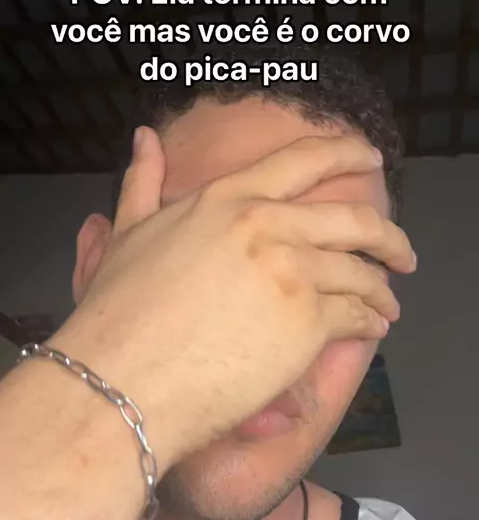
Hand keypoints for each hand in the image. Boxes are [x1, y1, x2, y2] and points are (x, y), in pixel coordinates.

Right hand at [58, 128, 415, 465]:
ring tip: (387, 303)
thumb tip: (144, 138)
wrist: (124, 381)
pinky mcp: (308, 322)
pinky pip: (358, 315)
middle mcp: (267, 225)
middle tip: (402, 252)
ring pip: (362, 272)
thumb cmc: (118, 314)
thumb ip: (142, 182)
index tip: (370, 161)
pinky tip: (372, 328)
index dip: (347, 154)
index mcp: (228, 199)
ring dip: (383, 289)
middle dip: (389, 236)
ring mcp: (293, 272)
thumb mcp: (127, 236)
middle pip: (353, 220)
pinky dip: (372, 322)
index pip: (304, 160)